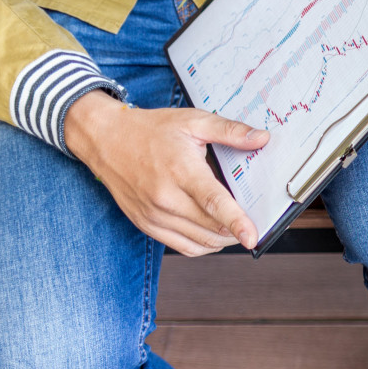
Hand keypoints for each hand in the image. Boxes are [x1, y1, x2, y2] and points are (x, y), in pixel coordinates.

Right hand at [63, 91, 267, 255]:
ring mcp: (153, 215)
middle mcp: (165, 198)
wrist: (105, 139)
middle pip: (211, 227)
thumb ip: (230, 131)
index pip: (213, 203)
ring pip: (200, 242)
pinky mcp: (145, 224)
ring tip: (237, 228)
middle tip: (255, 221)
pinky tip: (214, 233)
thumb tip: (262, 139)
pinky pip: (183, 247)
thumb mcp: (193, 121)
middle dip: (238, 230)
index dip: (236, 222)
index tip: (253, 237)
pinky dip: (204, 245)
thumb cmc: (150, 130)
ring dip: (224, 240)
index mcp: (181, 172)